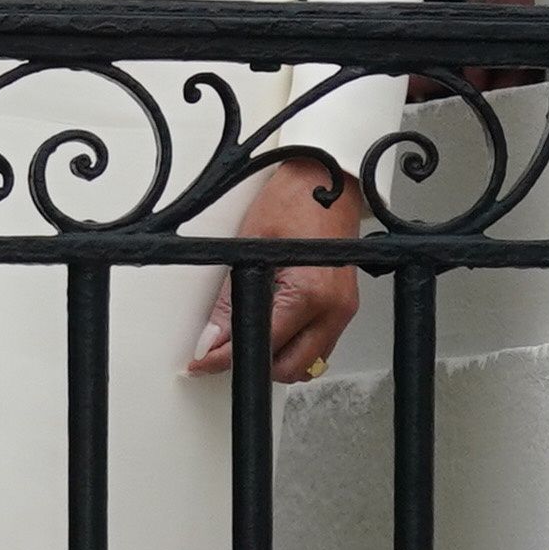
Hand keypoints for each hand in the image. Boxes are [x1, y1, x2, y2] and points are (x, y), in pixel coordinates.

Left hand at [187, 153, 365, 385]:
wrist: (327, 180)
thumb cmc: (295, 202)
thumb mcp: (250, 248)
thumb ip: (231, 300)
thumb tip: (212, 337)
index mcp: (311, 293)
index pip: (263, 346)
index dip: (227, 358)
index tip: (203, 361)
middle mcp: (334, 308)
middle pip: (292, 368)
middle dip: (256, 364)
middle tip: (222, 351)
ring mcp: (343, 310)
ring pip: (308, 362)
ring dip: (276, 357)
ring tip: (246, 336)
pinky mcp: (344, 307)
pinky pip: (318, 344)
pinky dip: (293, 344)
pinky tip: (271, 325)